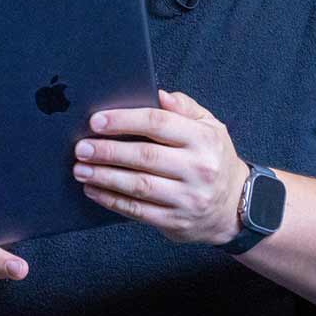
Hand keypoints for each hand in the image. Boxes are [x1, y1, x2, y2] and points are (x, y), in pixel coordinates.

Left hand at [72, 89, 251, 245]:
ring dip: (104, 177)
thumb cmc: (213, 159)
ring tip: (80, 169)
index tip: (96, 121)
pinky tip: (93, 190)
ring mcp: (188, 198)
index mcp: (204, 139)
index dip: (124, 120)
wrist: (235, 207)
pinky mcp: (176, 221)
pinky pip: (137, 210)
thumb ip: (185, 107)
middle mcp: (198, 168)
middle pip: (144, 156)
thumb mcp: (210, 127)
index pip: (158, 123)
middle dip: (108, 151)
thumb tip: (159, 94)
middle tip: (81, 147)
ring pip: (138, 186)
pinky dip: (111, 200)